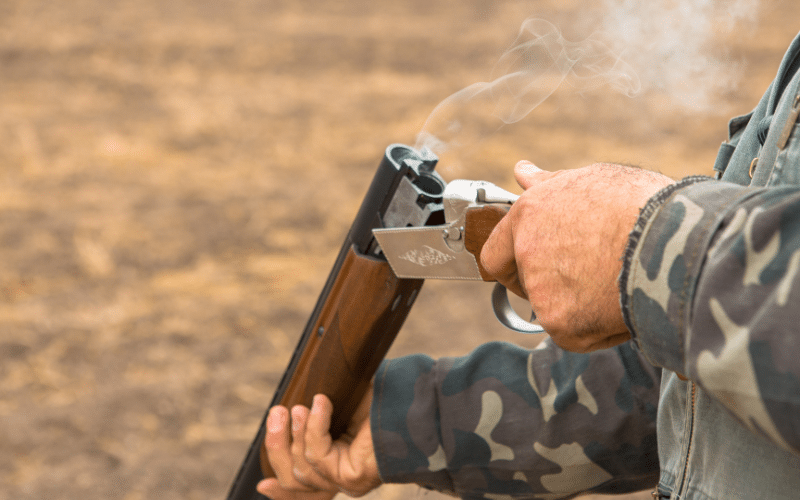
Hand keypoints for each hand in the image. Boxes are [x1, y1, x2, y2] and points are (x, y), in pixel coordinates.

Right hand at [257, 389, 380, 498]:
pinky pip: (317, 454)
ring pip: (300, 468)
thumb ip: (313, 418)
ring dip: (296, 432)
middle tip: (277, 412)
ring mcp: (346, 480)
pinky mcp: (350, 477)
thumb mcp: (337, 409)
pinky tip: (323, 404)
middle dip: (277, 446)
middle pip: (292, 479)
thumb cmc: (379, 401)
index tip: (261, 483)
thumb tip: (290, 410)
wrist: (410, 402)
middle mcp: (341, 479)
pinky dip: (315, 426)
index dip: (280, 492)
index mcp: (338, 466)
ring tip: (301, 407)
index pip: (303, 490)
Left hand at [481, 161, 673, 351]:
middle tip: (585, 275)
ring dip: (577, 303)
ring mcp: (542, 291)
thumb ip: (550, 184)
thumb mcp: (594, 180)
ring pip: (553, 308)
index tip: (530, 265)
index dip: (513, 261)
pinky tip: (623, 303)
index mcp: (528, 214)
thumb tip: (523, 172)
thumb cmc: (643, 204)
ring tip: (617, 281)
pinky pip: (575, 334)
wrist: (678, 240)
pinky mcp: (562, 325)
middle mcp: (527, 252)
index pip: (495, 251)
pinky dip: (597, 327)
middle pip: (523, 282)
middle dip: (547, 283)